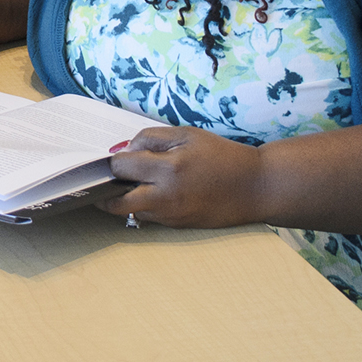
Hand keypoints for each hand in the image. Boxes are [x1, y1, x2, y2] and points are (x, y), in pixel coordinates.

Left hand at [96, 127, 268, 227]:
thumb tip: (124, 150)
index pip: (120, 166)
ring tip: (130, 184)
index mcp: (168, 168)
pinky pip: (148, 218)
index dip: (114, 160)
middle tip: (105, 181)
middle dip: (105, 190)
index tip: (116, 157)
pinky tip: (151, 194)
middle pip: (116, 201)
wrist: (256, 187)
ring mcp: (171, 215)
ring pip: (129, 212)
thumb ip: (151, 138)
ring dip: (123, 199)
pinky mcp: (177, 226)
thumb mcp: (187, 135)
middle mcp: (166, 196)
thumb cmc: (223, 157)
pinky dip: (143, 206)